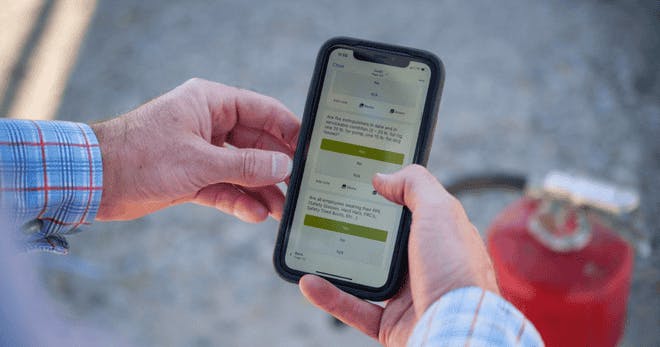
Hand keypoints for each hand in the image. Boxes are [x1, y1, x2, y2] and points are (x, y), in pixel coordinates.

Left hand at [91, 78, 299, 221]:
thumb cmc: (141, 157)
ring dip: (261, 189)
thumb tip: (283, 166)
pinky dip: (238, 200)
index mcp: (210, 103)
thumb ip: (245, 166)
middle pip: (256, 144)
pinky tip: (255, 214)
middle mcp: (208, 124)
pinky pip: (224, 187)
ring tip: (281, 210)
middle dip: (276, 167)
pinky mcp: (191, 176)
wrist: (94, 181)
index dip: (288, 129)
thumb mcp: (200, 161)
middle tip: (300, 187)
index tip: (311, 149)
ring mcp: (201, 151)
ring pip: (242, 169)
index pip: (262, 111)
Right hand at [299, 165, 497, 345]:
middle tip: (326, 210)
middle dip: (354, 227)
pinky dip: (331, 297)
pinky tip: (309, 282)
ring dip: (334, 263)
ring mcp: (406, 296)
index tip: (357, 181)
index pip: (409, 208)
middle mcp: (424, 265)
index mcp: (439, 236)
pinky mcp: (390, 324)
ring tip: (310, 246)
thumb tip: (383, 176)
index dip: (386, 194)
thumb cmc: (457, 272)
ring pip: (362, 275)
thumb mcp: (440, 212)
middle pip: (381, 240)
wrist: (459, 331)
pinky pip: (354, 308)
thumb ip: (415, 186)